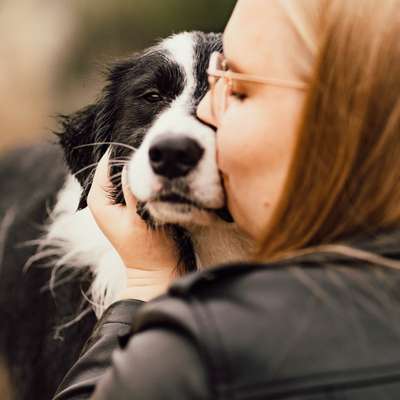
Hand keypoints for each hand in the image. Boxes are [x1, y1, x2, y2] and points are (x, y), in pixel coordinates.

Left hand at [87, 151, 179, 300]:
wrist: (158, 271)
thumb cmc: (148, 249)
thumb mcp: (138, 219)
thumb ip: (133, 191)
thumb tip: (133, 163)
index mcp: (99, 199)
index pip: (107, 163)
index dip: (125, 153)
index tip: (148, 148)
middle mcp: (106, 197)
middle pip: (118, 166)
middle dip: (137, 161)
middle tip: (158, 155)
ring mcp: (120, 201)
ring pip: (131, 174)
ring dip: (145, 171)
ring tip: (163, 164)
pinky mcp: (133, 204)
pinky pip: (139, 184)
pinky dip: (148, 180)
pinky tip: (163, 177)